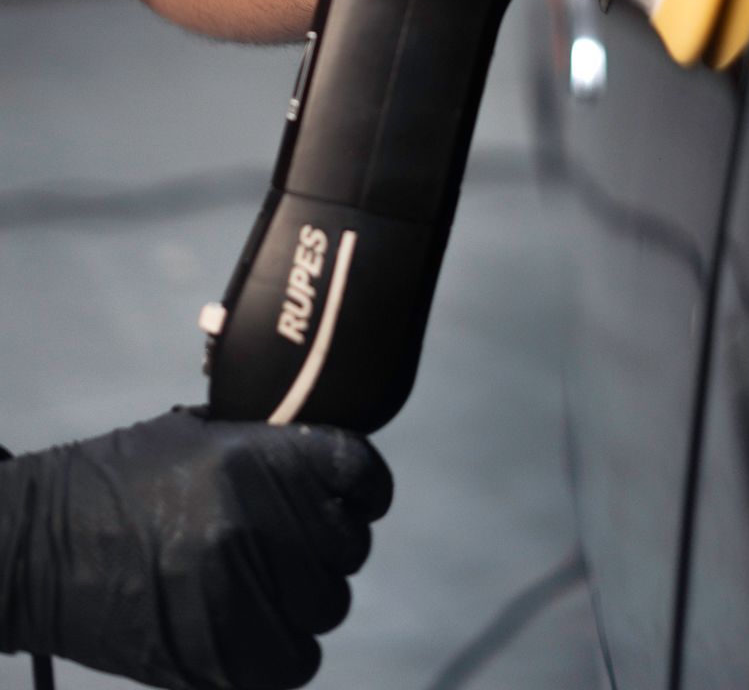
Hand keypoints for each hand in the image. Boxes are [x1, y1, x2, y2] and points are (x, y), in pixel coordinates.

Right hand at [0, 407, 391, 688]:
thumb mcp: (198, 434)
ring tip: (267, 583)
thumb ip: (268, 445)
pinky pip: (295, 660)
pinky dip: (284, 647)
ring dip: (307, 597)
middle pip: (348, 545)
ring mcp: (238, 596)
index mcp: (255, 460)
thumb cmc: (116, 481)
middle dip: (330, 543)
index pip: (359, 473)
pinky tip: (256, 624)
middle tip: (296, 542)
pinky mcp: (217, 658)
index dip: (364, 486)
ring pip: (326, 605)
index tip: (356, 494)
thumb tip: (326, 465)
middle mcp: (255, 526)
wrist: (39, 549)